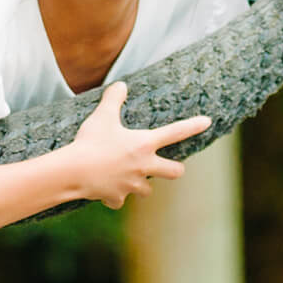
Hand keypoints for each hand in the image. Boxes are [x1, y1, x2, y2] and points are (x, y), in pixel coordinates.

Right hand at [71, 81, 211, 208]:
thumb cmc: (91, 141)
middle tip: (164, 164)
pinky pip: (120, 198)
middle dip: (173, 168)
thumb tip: (121, 84)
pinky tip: (105, 188)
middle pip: (175, 172)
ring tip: (128, 174)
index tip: (207, 121)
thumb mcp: (102, 115)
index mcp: (144, 144)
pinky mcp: (118, 197)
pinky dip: (115, 194)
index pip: (175, 132)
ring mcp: (132, 184)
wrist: (75, 171)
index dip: (192, 125)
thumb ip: (114, 99)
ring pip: (147, 189)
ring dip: (141, 183)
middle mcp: (144, 166)